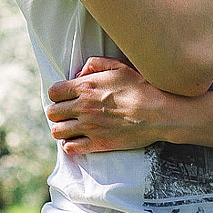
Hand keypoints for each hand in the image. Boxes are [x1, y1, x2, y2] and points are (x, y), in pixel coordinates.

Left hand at [47, 56, 180, 154]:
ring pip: (57, 132)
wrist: (160, 113)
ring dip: (62, 129)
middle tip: (68, 113)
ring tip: (72, 127)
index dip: (58, 94)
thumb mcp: (120, 66)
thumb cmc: (142, 87)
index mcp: (86, 87)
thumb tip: (79, 73)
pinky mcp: (98, 144)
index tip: (66, 97)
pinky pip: (70, 148)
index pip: (54, 92)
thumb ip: (96, 64)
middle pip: (52, 113)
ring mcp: (89, 127)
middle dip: (58, 112)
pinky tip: (78, 140)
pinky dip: (70, 145)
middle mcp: (83, 107)